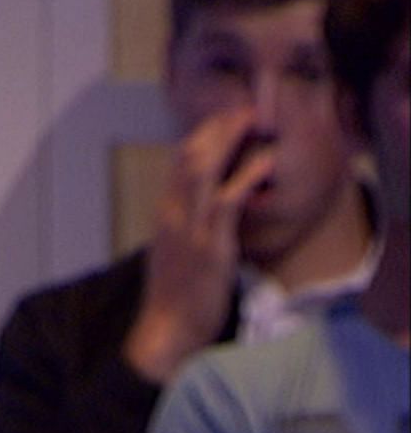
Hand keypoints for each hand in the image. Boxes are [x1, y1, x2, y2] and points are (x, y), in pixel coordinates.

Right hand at [123, 106, 277, 382]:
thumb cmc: (176, 291)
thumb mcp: (176, 248)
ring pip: (202, 169)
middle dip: (217, 126)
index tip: (228, 117)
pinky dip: (246, 177)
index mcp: (166, 211)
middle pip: (189, 154)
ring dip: (228, 138)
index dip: (204, 133)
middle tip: (245, 106)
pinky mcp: (208, 244)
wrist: (166, 325)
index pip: (180, 159)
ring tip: (253, 118)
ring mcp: (189, 226)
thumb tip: (207, 204)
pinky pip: (226, 202)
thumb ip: (188, 221)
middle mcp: (173, 211)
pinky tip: (265, 162)